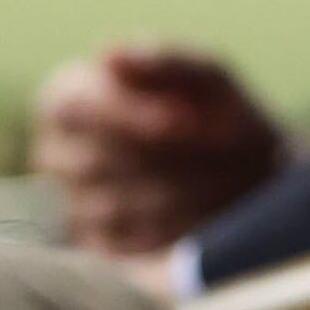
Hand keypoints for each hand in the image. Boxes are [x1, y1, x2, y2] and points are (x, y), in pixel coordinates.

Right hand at [34, 47, 292, 257]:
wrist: (252, 180)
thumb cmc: (218, 116)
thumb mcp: (206, 79)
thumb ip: (166, 62)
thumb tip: (111, 55)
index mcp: (67, 99)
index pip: (73, 107)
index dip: (128, 115)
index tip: (183, 120)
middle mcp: (57, 155)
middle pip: (96, 161)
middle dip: (168, 159)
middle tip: (231, 154)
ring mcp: (73, 208)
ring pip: (115, 209)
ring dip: (181, 197)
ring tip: (230, 184)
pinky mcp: (101, 253)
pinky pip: (129, 249)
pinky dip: (175, 233)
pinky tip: (212, 219)